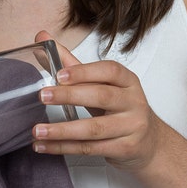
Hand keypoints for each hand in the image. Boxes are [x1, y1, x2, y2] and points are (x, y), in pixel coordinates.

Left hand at [32, 31, 161, 172]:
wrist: (149, 142)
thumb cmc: (121, 109)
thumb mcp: (102, 86)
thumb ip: (72, 65)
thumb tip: (42, 39)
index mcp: (128, 81)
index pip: (110, 71)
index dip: (85, 72)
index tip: (59, 74)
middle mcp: (134, 102)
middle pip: (102, 96)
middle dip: (70, 96)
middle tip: (42, 95)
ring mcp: (131, 126)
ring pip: (94, 128)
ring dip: (63, 130)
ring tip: (37, 130)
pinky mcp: (124, 148)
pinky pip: (91, 148)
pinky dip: (64, 148)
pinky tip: (44, 146)